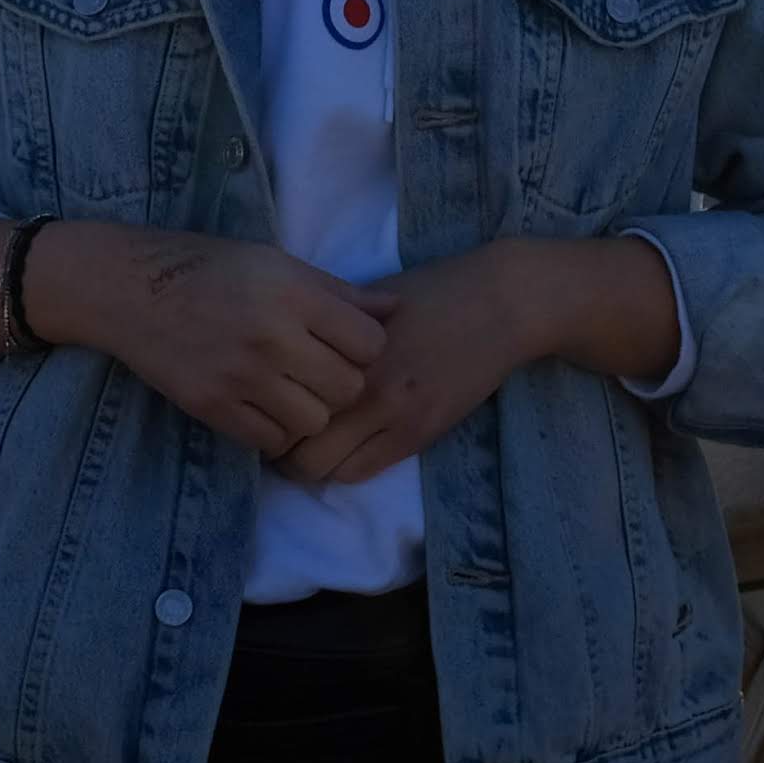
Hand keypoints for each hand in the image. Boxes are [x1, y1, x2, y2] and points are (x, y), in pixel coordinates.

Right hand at [4, 224, 386, 459]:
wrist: (130, 289)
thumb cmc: (209, 268)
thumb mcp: (276, 262)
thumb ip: (338, 292)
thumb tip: (397, 311)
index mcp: (291, 293)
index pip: (368, 344)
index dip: (363, 348)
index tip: (343, 343)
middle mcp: (271, 336)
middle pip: (347, 388)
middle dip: (340, 383)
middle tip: (317, 371)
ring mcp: (240, 377)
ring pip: (313, 421)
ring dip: (310, 411)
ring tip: (290, 391)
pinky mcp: (213, 407)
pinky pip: (271, 441)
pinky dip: (275, 430)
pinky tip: (262, 406)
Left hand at [277, 238, 680, 486]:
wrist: (498, 305)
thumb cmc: (428, 291)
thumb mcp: (367, 298)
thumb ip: (325, 327)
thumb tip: (284, 347)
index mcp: (342, 347)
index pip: (282, 396)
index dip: (266, 406)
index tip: (265, 404)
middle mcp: (362, 386)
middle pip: (295, 444)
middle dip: (280, 447)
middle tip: (279, 436)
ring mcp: (394, 416)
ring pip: (326, 469)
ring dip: (310, 464)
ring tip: (310, 448)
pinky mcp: (420, 434)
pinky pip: (363, 471)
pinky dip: (344, 467)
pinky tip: (344, 450)